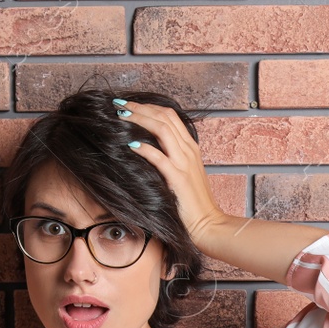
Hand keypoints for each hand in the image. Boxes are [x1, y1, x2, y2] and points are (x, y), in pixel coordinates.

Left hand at [118, 100, 233, 245]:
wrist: (209, 224)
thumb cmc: (194, 203)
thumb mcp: (186, 174)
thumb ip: (173, 158)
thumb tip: (149, 149)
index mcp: (190, 147)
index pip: (170, 115)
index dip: (148, 106)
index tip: (129, 105)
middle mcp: (188, 151)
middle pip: (164, 117)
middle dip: (140, 107)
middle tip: (119, 104)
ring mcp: (184, 163)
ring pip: (162, 129)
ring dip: (140, 119)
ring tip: (121, 115)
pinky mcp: (178, 179)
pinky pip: (160, 158)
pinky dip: (145, 149)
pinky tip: (131, 145)